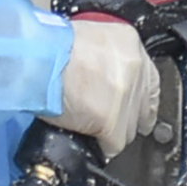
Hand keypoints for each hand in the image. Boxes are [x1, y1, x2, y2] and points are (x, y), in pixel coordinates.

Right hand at [54, 16, 161, 159]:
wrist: (36, 58)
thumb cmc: (50, 48)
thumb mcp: (88, 40)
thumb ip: (106, 60)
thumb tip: (105, 81)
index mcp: (129, 44)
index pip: (150, 80)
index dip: (141, 100)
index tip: (138, 111)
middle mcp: (135, 68)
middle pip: (141, 107)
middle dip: (127, 118)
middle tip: (109, 123)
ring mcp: (126, 95)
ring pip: (129, 129)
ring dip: (111, 132)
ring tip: (89, 127)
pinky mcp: (112, 120)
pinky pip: (114, 144)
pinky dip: (101, 146)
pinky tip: (88, 139)